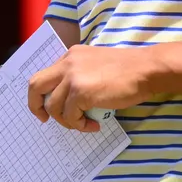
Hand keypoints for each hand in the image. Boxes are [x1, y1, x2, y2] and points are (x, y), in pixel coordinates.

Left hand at [27, 43, 164, 131]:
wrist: (146, 69)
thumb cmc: (128, 70)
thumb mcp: (95, 65)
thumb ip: (79, 76)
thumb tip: (68, 101)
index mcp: (70, 56)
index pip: (44, 75)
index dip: (41, 94)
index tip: (46, 108)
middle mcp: (67, 63)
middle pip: (35, 86)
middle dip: (36, 106)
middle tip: (45, 119)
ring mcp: (72, 77)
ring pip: (53, 106)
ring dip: (66, 121)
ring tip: (84, 124)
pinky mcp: (81, 91)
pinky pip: (70, 115)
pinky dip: (79, 125)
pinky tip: (94, 125)